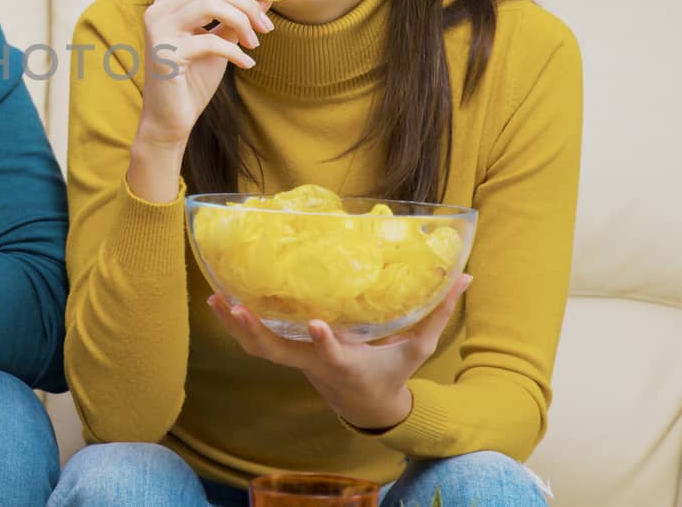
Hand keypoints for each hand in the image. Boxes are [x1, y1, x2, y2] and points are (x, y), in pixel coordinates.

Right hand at [136, 0, 273, 146]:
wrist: (170, 119)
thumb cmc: (193, 80)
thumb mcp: (220, 42)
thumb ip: (236, 18)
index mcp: (168, 3)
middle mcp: (158, 10)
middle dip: (247, 3)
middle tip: (267, 26)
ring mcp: (158, 30)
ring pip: (210, 4)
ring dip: (242, 21)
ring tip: (255, 43)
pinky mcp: (165, 53)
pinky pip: (210, 41)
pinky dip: (235, 51)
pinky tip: (246, 63)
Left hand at [208, 274, 473, 430]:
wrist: (363, 404)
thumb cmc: (390, 373)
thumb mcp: (416, 348)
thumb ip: (436, 314)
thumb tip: (466, 277)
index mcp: (345, 363)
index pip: (332, 355)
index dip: (323, 342)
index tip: (316, 324)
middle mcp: (313, 362)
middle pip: (278, 352)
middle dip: (256, 333)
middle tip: (237, 308)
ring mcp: (295, 358)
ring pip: (258, 347)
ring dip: (235, 326)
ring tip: (216, 297)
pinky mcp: (285, 351)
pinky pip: (254, 340)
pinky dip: (234, 322)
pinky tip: (216, 297)